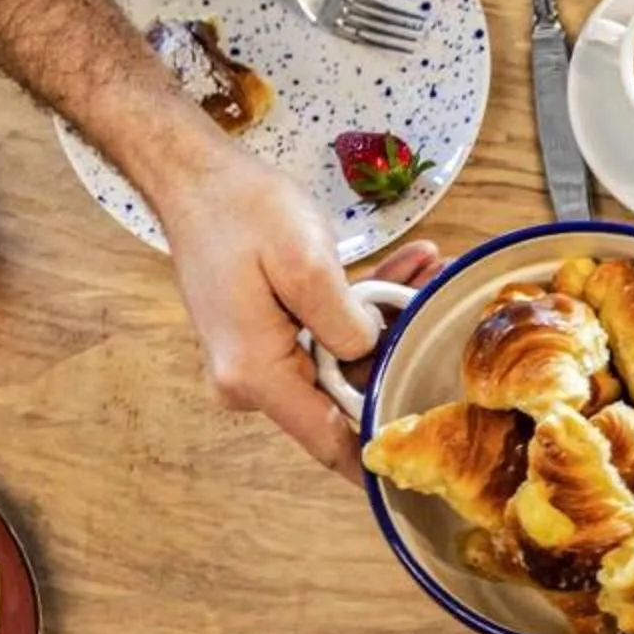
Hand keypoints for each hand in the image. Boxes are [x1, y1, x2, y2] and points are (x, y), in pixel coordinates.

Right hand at [148, 145, 440, 481]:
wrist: (193, 175)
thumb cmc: (241, 209)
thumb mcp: (306, 262)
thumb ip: (345, 322)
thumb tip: (372, 354)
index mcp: (255, 374)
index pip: (328, 442)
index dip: (378, 454)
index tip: (424, 458)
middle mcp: (248, 381)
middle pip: (341, 397)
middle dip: (394, 357)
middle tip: (439, 310)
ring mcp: (254, 363)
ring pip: (339, 361)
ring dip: (385, 322)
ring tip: (429, 276)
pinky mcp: (262, 341)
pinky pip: (322, 337)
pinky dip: (358, 309)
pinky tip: (403, 272)